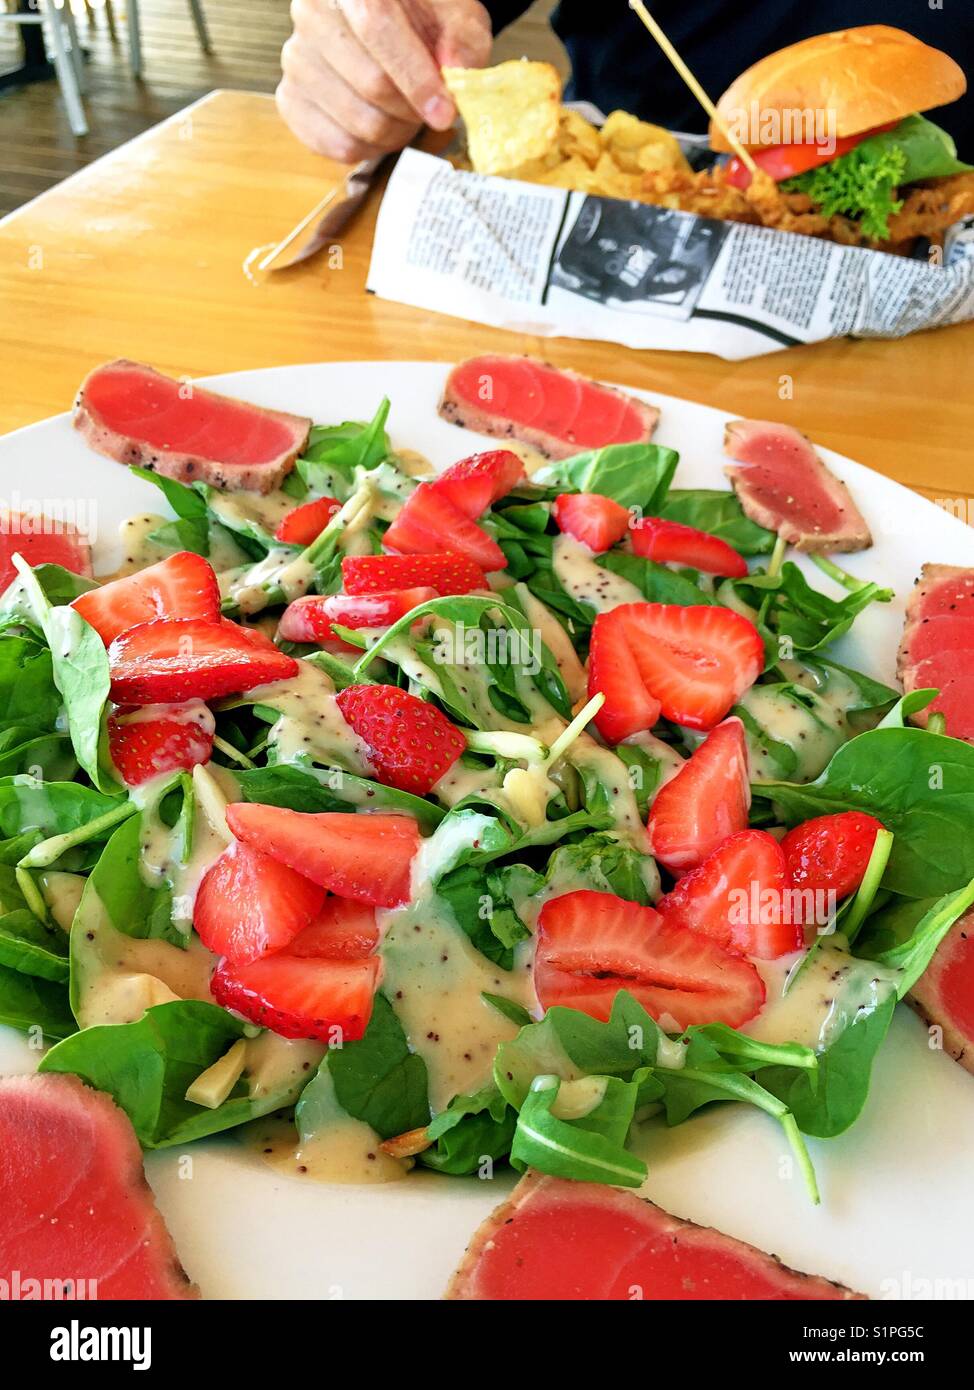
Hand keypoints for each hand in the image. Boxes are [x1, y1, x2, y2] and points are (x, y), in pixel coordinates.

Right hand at [277, 0, 491, 162]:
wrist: (387, 24)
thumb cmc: (421, 18)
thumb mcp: (454, 14)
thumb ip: (462, 39)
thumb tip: (456, 69)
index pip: (377, 26)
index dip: (415, 77)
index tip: (444, 112)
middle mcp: (312, 13)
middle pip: (370, 83)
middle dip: (412, 110)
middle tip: (429, 110)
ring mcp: (297, 58)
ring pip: (357, 122)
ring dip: (395, 133)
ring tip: (406, 115)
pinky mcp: (291, 98)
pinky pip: (336, 144)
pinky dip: (370, 149)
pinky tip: (383, 129)